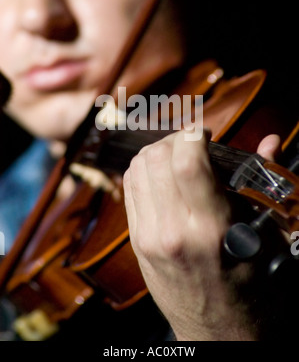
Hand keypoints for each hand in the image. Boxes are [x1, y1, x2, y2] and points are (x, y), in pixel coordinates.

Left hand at [123, 131, 280, 340]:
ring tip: (177, 156)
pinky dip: (144, 171)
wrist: (219, 333)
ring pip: (137, 169)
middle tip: (192, 143)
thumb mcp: (264, 235)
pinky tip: (163, 175)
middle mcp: (172, 231)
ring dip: (157, 152)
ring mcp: (148, 237)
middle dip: (174, 139)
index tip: (205, 132)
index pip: (187, 162)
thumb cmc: (251, 286)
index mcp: (210, 229)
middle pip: (156, 158)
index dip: (193, 134)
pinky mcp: (137, 242)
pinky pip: (130, 188)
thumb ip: (263, 180)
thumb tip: (270, 140)